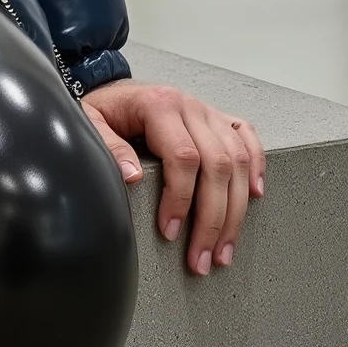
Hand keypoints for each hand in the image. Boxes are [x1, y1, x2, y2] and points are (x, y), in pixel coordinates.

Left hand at [80, 80, 262, 276]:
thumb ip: (110, 147)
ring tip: (224, 248)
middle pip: (218, 165)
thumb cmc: (105, 109)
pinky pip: (248, 137)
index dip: (180, 199)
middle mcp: (190, 107)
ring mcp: (208, 112)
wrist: (113, 89)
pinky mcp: (218, 118)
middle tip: (201, 257)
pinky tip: (255, 195)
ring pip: (237, 160)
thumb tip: (132, 176)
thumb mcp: (91, 123)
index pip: (183, 157)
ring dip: (236, 210)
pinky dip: (256, 165)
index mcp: (160, 105)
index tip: (170, 231)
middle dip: (214, 219)